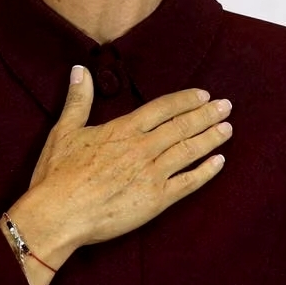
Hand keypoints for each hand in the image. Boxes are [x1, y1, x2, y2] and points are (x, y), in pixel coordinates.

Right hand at [6, 65, 231, 272]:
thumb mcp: (65, 130)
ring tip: (227, 128)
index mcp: (124, 129)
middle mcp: (143, 148)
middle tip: (226, 106)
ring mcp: (152, 174)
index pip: (163, 108)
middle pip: (182, 126)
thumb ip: (78, 99)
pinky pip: (188, 183)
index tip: (203, 95)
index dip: (185, 100)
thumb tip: (79, 70)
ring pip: (189, 150)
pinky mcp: (156, 200)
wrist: (59, 214)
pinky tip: (219, 162)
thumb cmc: (58, 174)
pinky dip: (205, 171)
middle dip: (206, 115)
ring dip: (210, 138)